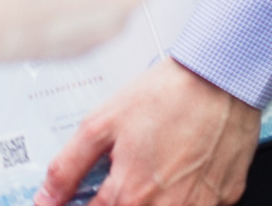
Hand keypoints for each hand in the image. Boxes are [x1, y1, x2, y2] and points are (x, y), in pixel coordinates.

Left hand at [37, 60, 259, 205]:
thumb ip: (68, 167)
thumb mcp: (102, 123)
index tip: (82, 198)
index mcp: (130, 194)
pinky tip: (183, 166)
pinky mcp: (225, 198)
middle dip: (120, 198)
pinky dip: (185, 194)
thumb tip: (47, 198)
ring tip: (155, 166)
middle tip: (123, 176)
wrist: (221, 78)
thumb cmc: (167, 94)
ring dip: (150, 197)